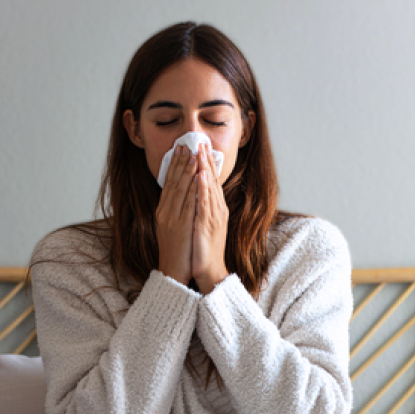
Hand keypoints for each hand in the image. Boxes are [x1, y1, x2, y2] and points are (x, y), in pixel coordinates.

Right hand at [155, 145, 197, 284]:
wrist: (173, 271)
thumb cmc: (176, 251)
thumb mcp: (172, 228)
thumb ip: (175, 211)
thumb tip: (181, 196)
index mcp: (163, 212)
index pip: (169, 184)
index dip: (174, 166)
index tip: (180, 150)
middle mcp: (165, 212)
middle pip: (172, 182)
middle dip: (180, 163)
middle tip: (185, 145)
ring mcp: (172, 218)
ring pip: (180, 190)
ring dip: (187, 171)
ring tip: (193, 155)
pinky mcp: (181, 226)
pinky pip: (187, 203)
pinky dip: (192, 189)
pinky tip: (197, 178)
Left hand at [192, 146, 229, 294]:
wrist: (209, 270)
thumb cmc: (205, 249)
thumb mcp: (204, 224)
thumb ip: (203, 208)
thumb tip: (198, 194)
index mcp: (216, 209)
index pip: (211, 181)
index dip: (207, 163)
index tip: (201, 147)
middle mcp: (217, 210)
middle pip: (211, 180)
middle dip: (206, 160)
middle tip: (201, 141)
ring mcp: (213, 217)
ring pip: (209, 188)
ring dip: (204, 169)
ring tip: (200, 152)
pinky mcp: (207, 225)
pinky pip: (205, 204)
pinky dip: (202, 188)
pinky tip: (199, 176)